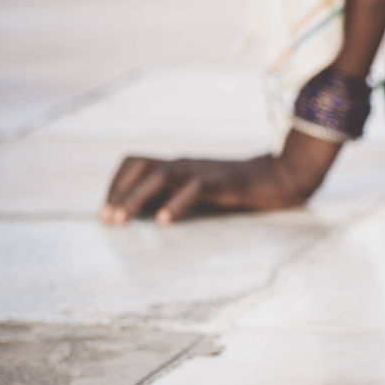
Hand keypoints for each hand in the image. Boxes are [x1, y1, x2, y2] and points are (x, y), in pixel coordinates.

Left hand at [100, 154, 305, 223]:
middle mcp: (184, 163)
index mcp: (177, 165)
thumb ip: (175, 198)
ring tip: (123, 220)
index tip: (107, 211)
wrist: (277, 178)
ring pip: (159, 175)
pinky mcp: (221, 181)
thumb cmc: (238, 190)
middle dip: (118, 191)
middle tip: (108, 219)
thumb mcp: (200, 193)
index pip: (134, 163)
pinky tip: (165, 221)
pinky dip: (175, 203)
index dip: (115, 184)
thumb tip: (145, 217)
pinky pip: (193, 188)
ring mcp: (201, 170)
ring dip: (136, 197)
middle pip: (139, 165)